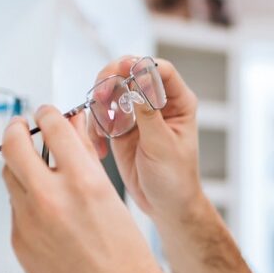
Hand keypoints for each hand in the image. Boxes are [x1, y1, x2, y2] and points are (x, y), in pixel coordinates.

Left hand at [2, 106, 169, 272]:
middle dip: (15, 131)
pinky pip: (15, 213)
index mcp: (83, 182)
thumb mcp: (112, 198)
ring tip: (32, 169)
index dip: (46, 115)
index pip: (52, 128)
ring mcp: (30, 223)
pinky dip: (26, 205)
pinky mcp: (19, 245)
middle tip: (19, 127)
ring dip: (20, 168)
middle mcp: (51, 199)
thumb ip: (86, 163)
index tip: (44, 114)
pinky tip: (45, 214)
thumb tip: (72, 135)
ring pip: (11, 180)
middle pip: (14, 147)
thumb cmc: (128, 258)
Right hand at [89, 56, 202, 221]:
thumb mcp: (163, 145)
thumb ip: (148, 113)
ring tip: (102, 129)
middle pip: (130, 73)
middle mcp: (158, 104)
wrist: (166, 205)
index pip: (161, 70)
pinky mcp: (121, 128)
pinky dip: (95, 126)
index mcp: (179, 103)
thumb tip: (139, 81)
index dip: (140, 67)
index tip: (123, 74)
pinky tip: (100, 145)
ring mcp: (138, 114)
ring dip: (100, 106)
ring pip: (112, 92)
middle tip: (101, 98)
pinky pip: (101, 115)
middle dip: (111, 82)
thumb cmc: (176, 178)